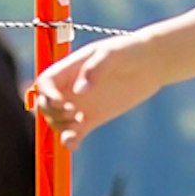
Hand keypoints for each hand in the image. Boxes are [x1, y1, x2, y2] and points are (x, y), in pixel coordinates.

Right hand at [29, 38, 152, 144]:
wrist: (150, 64)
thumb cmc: (128, 51)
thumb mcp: (112, 54)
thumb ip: (94, 70)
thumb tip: (79, 91)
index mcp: (69, 69)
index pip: (44, 83)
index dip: (46, 94)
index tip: (61, 102)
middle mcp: (70, 88)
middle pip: (44, 104)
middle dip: (51, 112)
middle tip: (73, 113)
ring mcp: (80, 105)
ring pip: (56, 121)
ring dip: (60, 127)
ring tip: (79, 125)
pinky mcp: (92, 119)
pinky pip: (74, 134)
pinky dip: (69, 141)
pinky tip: (73, 144)